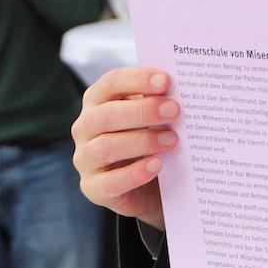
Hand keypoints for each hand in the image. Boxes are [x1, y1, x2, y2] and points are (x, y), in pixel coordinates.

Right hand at [71, 66, 178, 228]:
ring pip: (105, 147)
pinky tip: (156, 165)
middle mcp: (85, 127)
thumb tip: (182, 89)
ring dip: (142, 141)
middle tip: (174, 110)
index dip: (137, 80)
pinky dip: (135, 173)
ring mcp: (85, 159)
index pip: (110, 83)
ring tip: (172, 140)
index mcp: (97, 100)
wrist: (146, 186)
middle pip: (106, 114)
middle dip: (142, 111)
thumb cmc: (148, 138)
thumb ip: (157, 101)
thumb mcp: (150, 117)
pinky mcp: (93, 188)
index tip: (166, 81)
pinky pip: (110, 182)